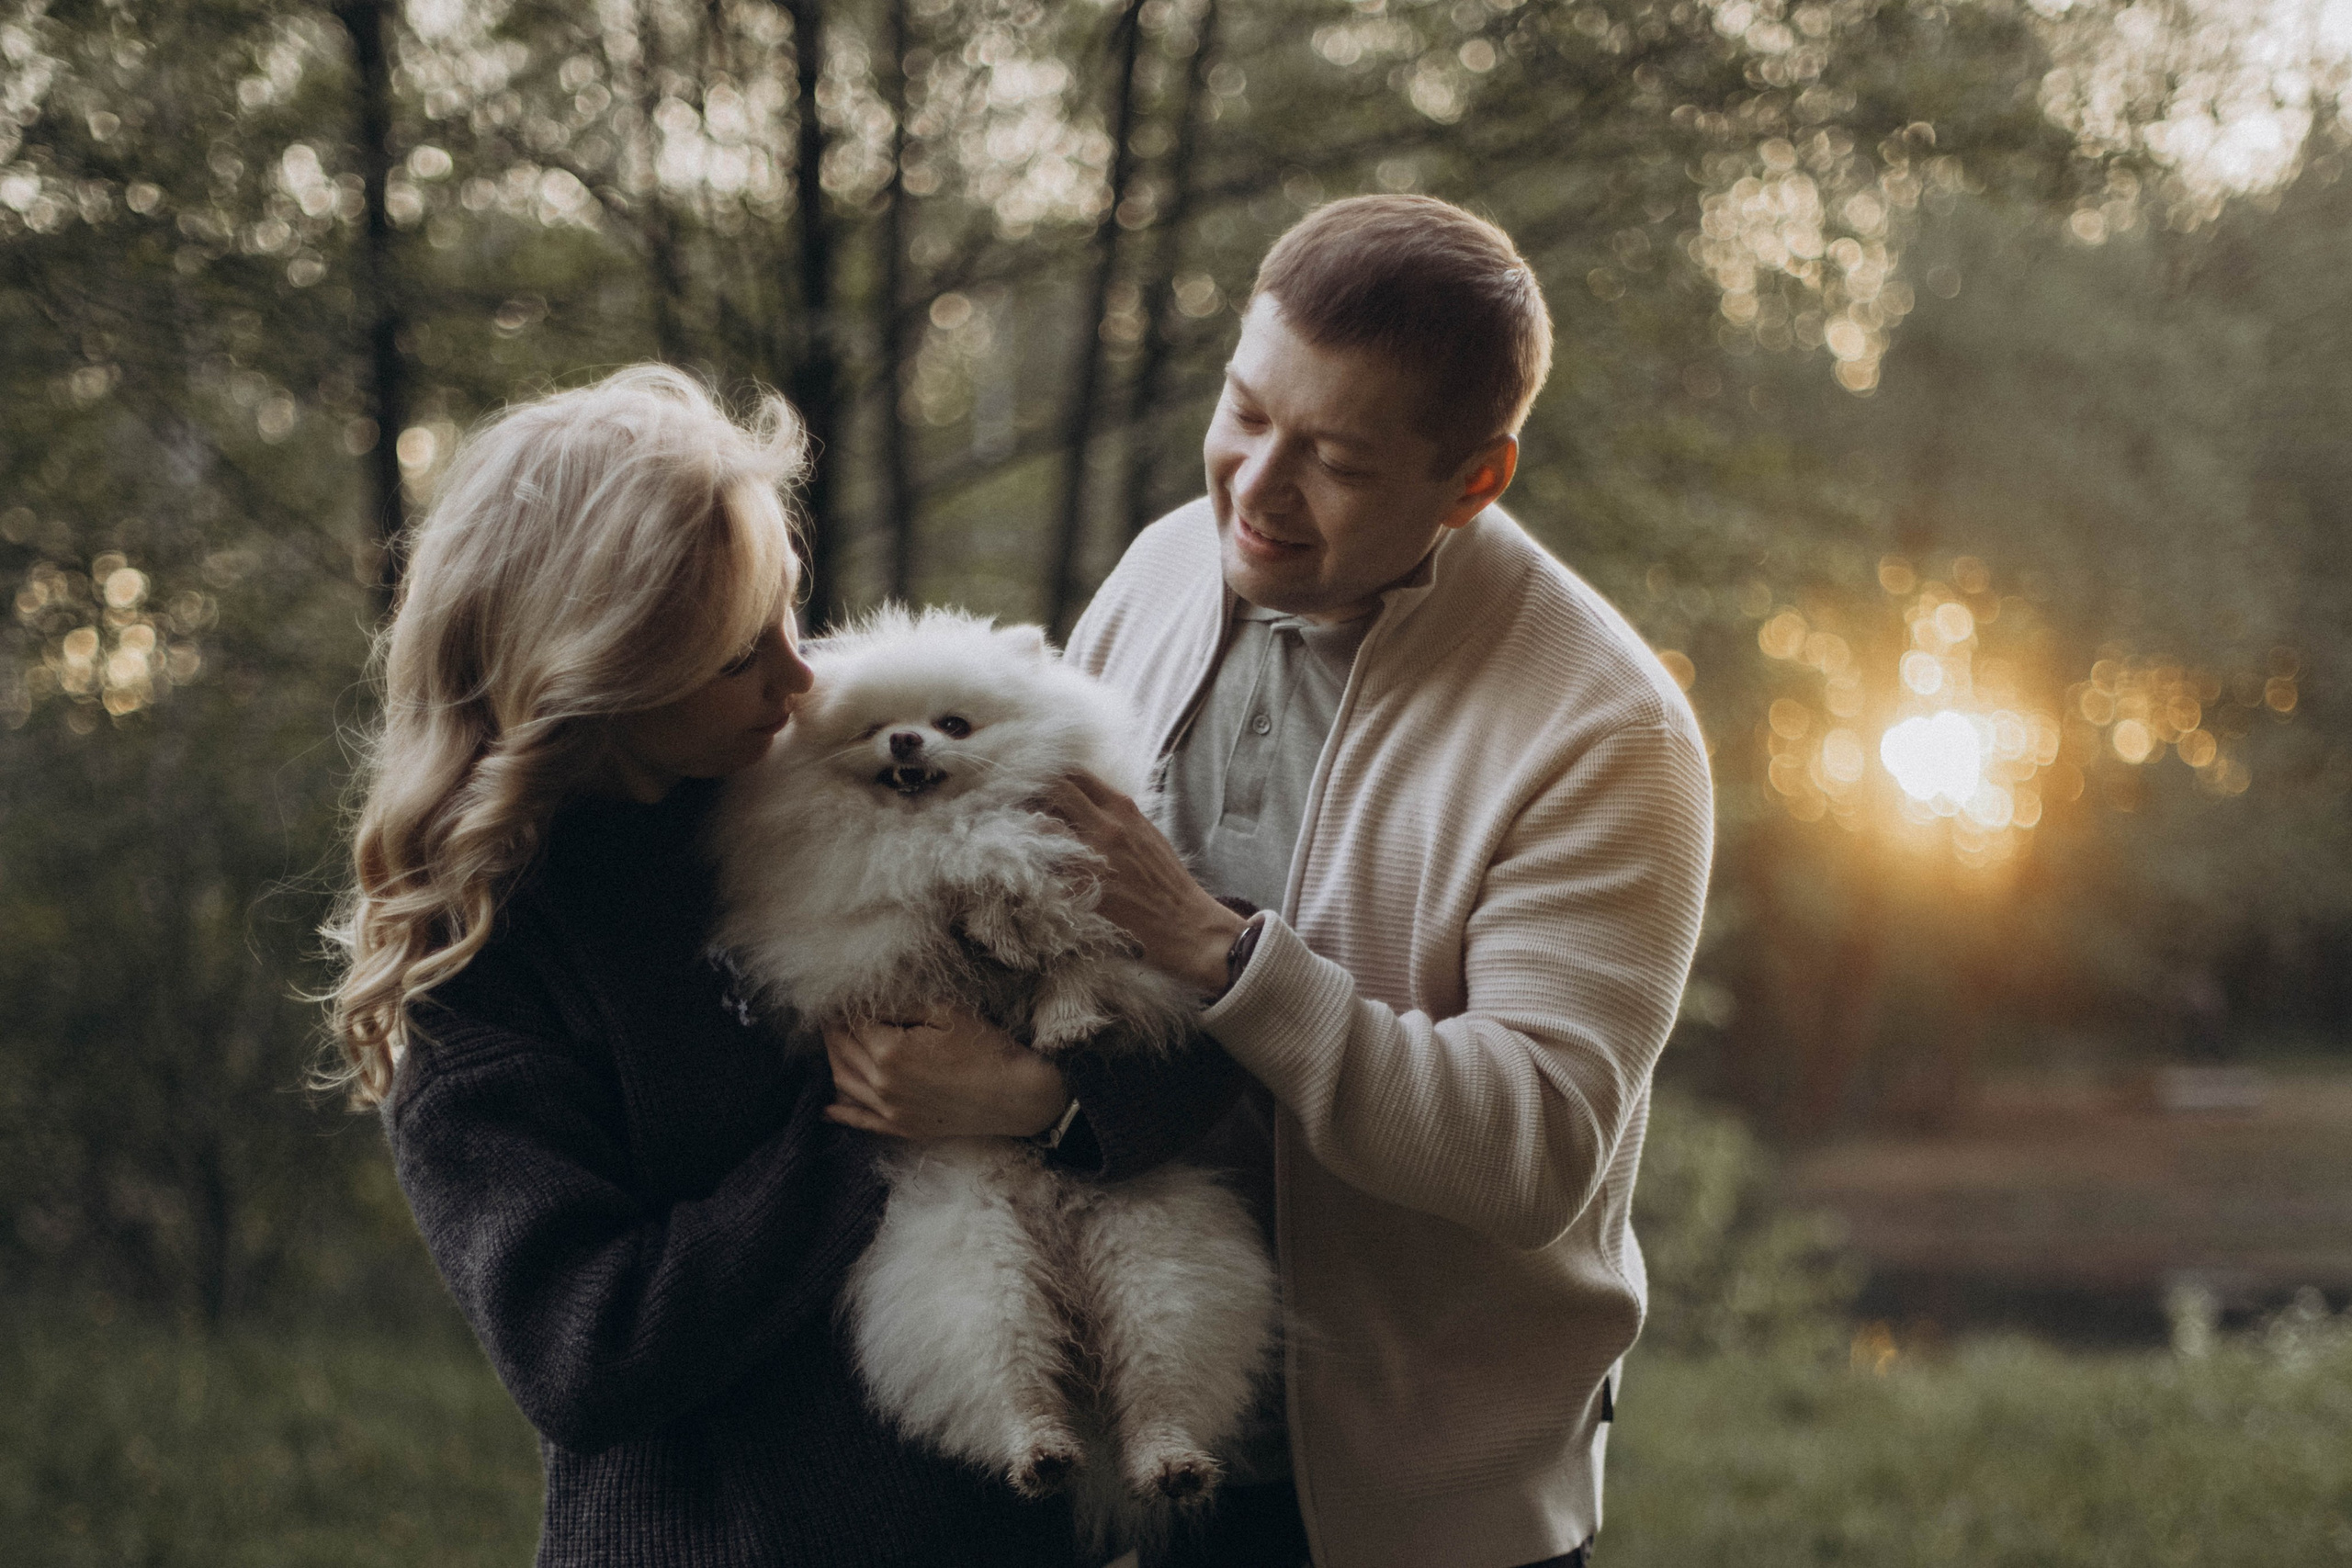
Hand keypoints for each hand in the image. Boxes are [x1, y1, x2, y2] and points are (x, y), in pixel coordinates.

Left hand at [822, 1007, 1070, 1139]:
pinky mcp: (901, 1128)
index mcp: (890, 1051)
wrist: (1016, 1096)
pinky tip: (828, 1105)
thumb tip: (868, 1000)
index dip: (844, 1006)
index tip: (840, 995)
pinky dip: (840, 1110)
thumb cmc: (987, 1047)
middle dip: (833, 1029)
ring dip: (833, 1060)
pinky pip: (859, 1120)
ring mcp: (890, 1110)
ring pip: (843, 1083)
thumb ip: (902, 1005)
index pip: (851, 1023)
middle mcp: (882, 1084)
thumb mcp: (946, 1011)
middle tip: (833, 1013)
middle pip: (840, 1051)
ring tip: (834, 1042)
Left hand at [1041, 772, 1244, 994]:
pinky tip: (1028, 866)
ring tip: (1020, 832)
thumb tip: (1084, 803)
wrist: (1184, 922)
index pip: (1075, 773)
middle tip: (1018, 801)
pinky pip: (1045, 865)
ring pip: (1042, 825)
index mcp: (1123, 808)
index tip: (1037, 780)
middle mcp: (1105, 826)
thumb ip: (1116, 814)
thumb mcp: (1146, 832)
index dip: (1051, 773)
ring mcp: (1091, 856)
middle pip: (1053, 790)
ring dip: (1027, 825)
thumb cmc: (1166, 879)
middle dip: (1033, 792)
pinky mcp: (1081, 886)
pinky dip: (1034, 861)